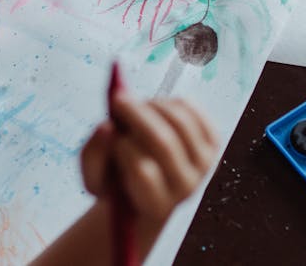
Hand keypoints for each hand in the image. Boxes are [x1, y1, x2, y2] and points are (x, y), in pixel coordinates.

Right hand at [81, 96, 218, 223]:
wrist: (152, 187)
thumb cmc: (117, 183)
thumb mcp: (94, 179)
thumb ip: (93, 156)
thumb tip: (106, 127)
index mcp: (155, 205)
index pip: (143, 172)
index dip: (124, 147)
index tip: (111, 134)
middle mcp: (185, 187)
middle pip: (164, 143)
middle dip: (136, 115)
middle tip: (117, 99)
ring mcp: (203, 165)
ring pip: (179, 121)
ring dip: (151, 106)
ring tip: (133, 106)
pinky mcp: (212, 143)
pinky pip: (191, 110)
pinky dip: (170, 100)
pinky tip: (154, 106)